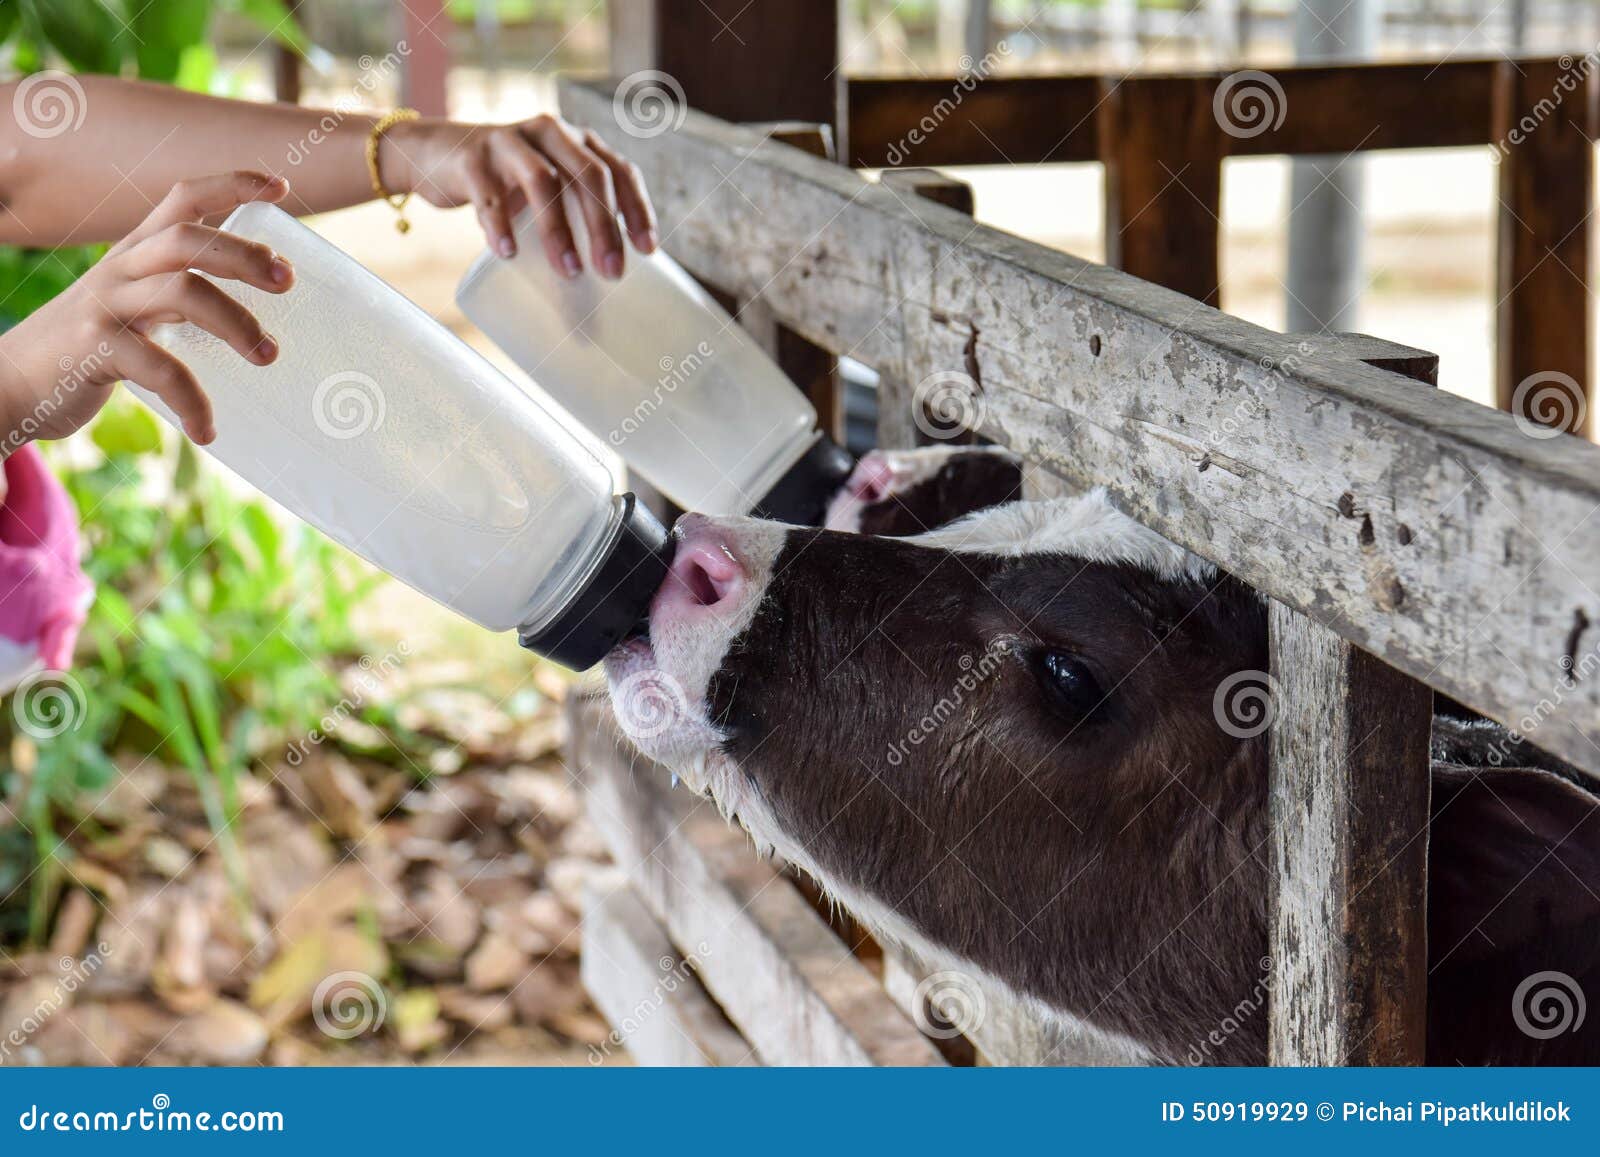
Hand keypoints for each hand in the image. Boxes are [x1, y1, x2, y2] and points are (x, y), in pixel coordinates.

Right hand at [0, 172, 292, 449]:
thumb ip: (176, 294)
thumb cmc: (86, 345)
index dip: (232, 185)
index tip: (281, 187)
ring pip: (182, 292)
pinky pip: (161, 369)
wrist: (11, 382)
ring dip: (237, 322)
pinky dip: (193, 402)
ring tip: (268, 355)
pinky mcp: (95, 348)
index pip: (183, 199)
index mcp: (135, 253)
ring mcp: (105, 306)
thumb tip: (247, 313)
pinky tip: (206, 429)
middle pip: (188, 238)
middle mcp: (120, 269)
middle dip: (244, 254)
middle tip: (287, 281)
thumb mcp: (130, 304)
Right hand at [382, 114, 657, 278]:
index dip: (637, 208)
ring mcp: (508, 141)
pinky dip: (499, 226)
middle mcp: (548, 133)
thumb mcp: (547, 186)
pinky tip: (508, 254)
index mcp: (575, 141)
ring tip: (570, 272)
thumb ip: (574, 210)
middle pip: (589, 175)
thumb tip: (608, 274)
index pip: (619, 169)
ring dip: (559, 231)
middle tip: (611, 271)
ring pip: (544, 182)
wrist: (435, 156)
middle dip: (604, 226)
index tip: (647, 250)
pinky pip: (490, 195)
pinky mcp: (471, 157)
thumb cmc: (506, 183)